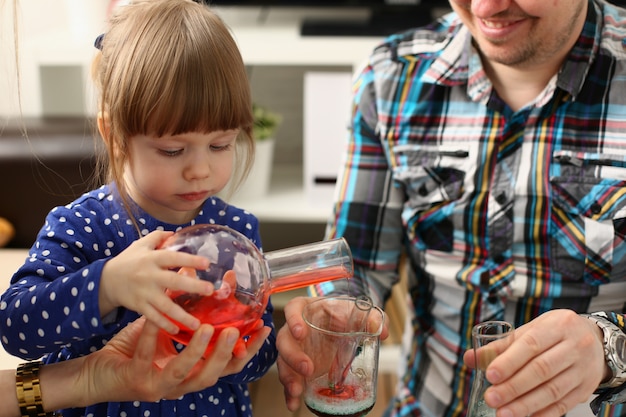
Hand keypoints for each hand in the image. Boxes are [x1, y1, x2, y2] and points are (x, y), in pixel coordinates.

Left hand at [77, 316, 271, 403]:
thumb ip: (183, 312)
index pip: (228, 366)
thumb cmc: (134, 351)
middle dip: (226, 353)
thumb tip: (198, 277)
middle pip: (214, 375)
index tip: (262, 329)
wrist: (96, 375)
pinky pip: (148, 358)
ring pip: (186, 374)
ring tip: (206, 328)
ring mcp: (159, 386)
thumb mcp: (165, 331)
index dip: (248, 350)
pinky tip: (153, 319)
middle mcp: (180, 383)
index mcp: (192, 372)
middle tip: (235, 331)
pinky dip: (152, 337)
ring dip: (198, 352)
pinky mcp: (137, 381)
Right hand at [99, 231, 212, 332]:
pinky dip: (164, 325)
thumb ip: (158, 237)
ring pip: (165, 306)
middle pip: (173, 282)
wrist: (105, 280)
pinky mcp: (139, 306)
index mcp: (152, 259)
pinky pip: (153, 317)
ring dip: (181, 315)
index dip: (189, 259)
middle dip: (192, 286)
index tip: (207, 263)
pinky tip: (177, 330)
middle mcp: (149, 276)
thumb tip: (176, 232)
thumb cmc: (128, 261)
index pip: (173, 258)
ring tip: (198, 324)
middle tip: (210, 290)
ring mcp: (144, 293)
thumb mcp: (141, 245)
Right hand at [276, 296, 388, 410]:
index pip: (294, 309)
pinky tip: (294, 404)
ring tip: (297, 391)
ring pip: (283, 362)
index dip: (293, 319)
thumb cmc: (343, 314)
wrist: (339, 325)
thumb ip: (372, 317)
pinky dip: (289, 393)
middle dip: (293, 356)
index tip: (300, 332)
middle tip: (307, 369)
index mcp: (306, 310)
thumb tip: (381, 330)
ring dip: (288, 377)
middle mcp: (294, 329)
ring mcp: (294, 349)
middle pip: (284, 340)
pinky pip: (289, 380)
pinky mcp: (296, 367)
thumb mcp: (357, 312)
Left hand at [463, 310, 605, 416]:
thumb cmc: (554, 333)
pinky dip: (543, 413)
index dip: (509, 361)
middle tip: (492, 398)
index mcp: (557, 326)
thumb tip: (470, 358)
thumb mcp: (531, 330)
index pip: (531, 344)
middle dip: (513, 387)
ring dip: (525, 404)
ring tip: (504, 413)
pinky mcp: (587, 388)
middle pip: (541, 370)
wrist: (595, 339)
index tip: (490, 375)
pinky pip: (564, 404)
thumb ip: (501, 345)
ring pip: (553, 390)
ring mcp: (583, 368)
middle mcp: (575, 346)